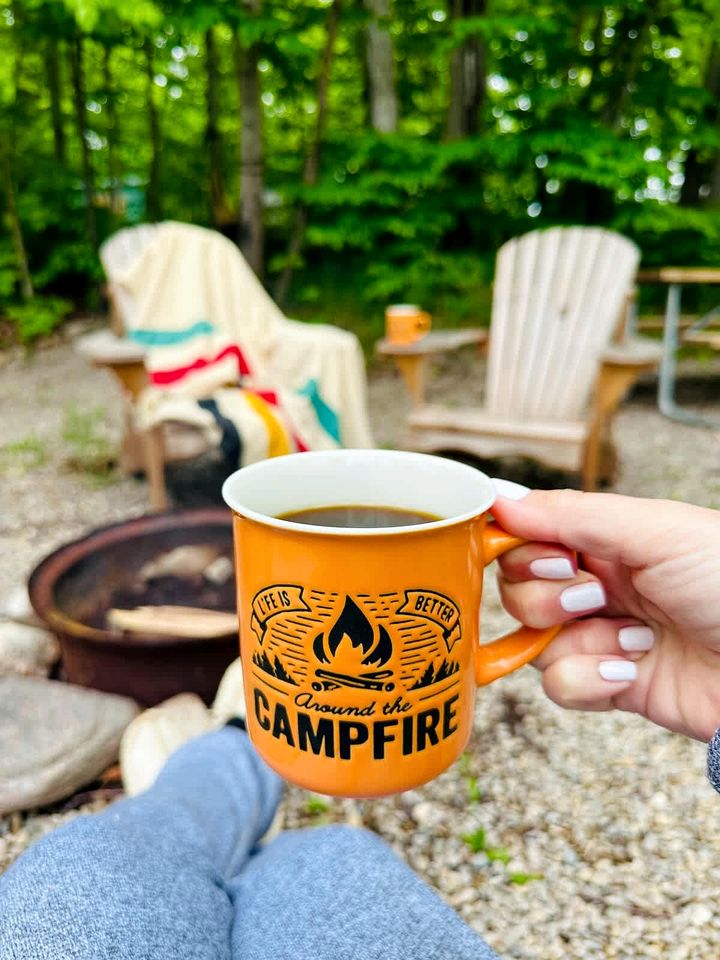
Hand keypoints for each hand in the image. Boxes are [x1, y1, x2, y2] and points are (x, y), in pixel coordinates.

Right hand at [491, 483, 719, 741]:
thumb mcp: (654, 531)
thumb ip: (571, 514)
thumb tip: (500, 498)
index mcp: (605, 539)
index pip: (527, 538)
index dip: (522, 550)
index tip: (552, 559)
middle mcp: (596, 584)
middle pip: (517, 590)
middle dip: (547, 597)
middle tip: (593, 597)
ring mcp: (600, 635)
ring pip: (532, 640)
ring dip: (577, 640)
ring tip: (633, 637)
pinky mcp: (609, 684)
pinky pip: (559, 684)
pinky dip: (588, 679)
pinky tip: (632, 670)